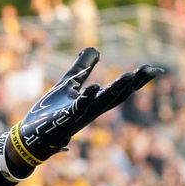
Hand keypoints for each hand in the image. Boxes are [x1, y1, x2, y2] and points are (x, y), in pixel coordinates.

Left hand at [7, 48, 162, 169]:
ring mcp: (79, 117)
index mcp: (94, 102)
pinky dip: (86, 99)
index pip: (119, 90)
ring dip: (116, 90)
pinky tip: (94, 88)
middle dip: (133, 84)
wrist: (31, 136)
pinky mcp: (63, 121)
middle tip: (149, 70)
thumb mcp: (67, 84)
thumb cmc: (50, 112)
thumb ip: (82, 68)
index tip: (152, 69)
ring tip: (130, 75)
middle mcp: (91, 111)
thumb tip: (95, 49)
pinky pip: (77, 109)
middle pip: (117, 97)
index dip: (136, 81)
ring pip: (101, 103)